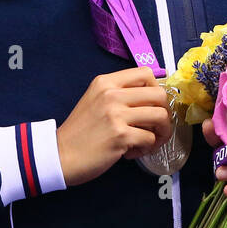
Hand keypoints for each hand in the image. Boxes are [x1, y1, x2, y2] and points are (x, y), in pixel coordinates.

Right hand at [56, 67, 172, 186]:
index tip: (154, 105)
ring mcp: (116, 114)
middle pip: (160, 95)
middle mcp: (112, 94)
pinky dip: (145, 148)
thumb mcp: (96, 100)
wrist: (60, 154)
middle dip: (165, 114)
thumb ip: (119, 94)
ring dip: (161, 133)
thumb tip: (153, 98)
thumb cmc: (81, 131)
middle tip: (157, 127)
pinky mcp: (121, 136)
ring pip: (160, 116)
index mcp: (106, 82)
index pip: (146, 73)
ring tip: (148, 141)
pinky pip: (150, 139)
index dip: (157, 89)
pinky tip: (131, 152)